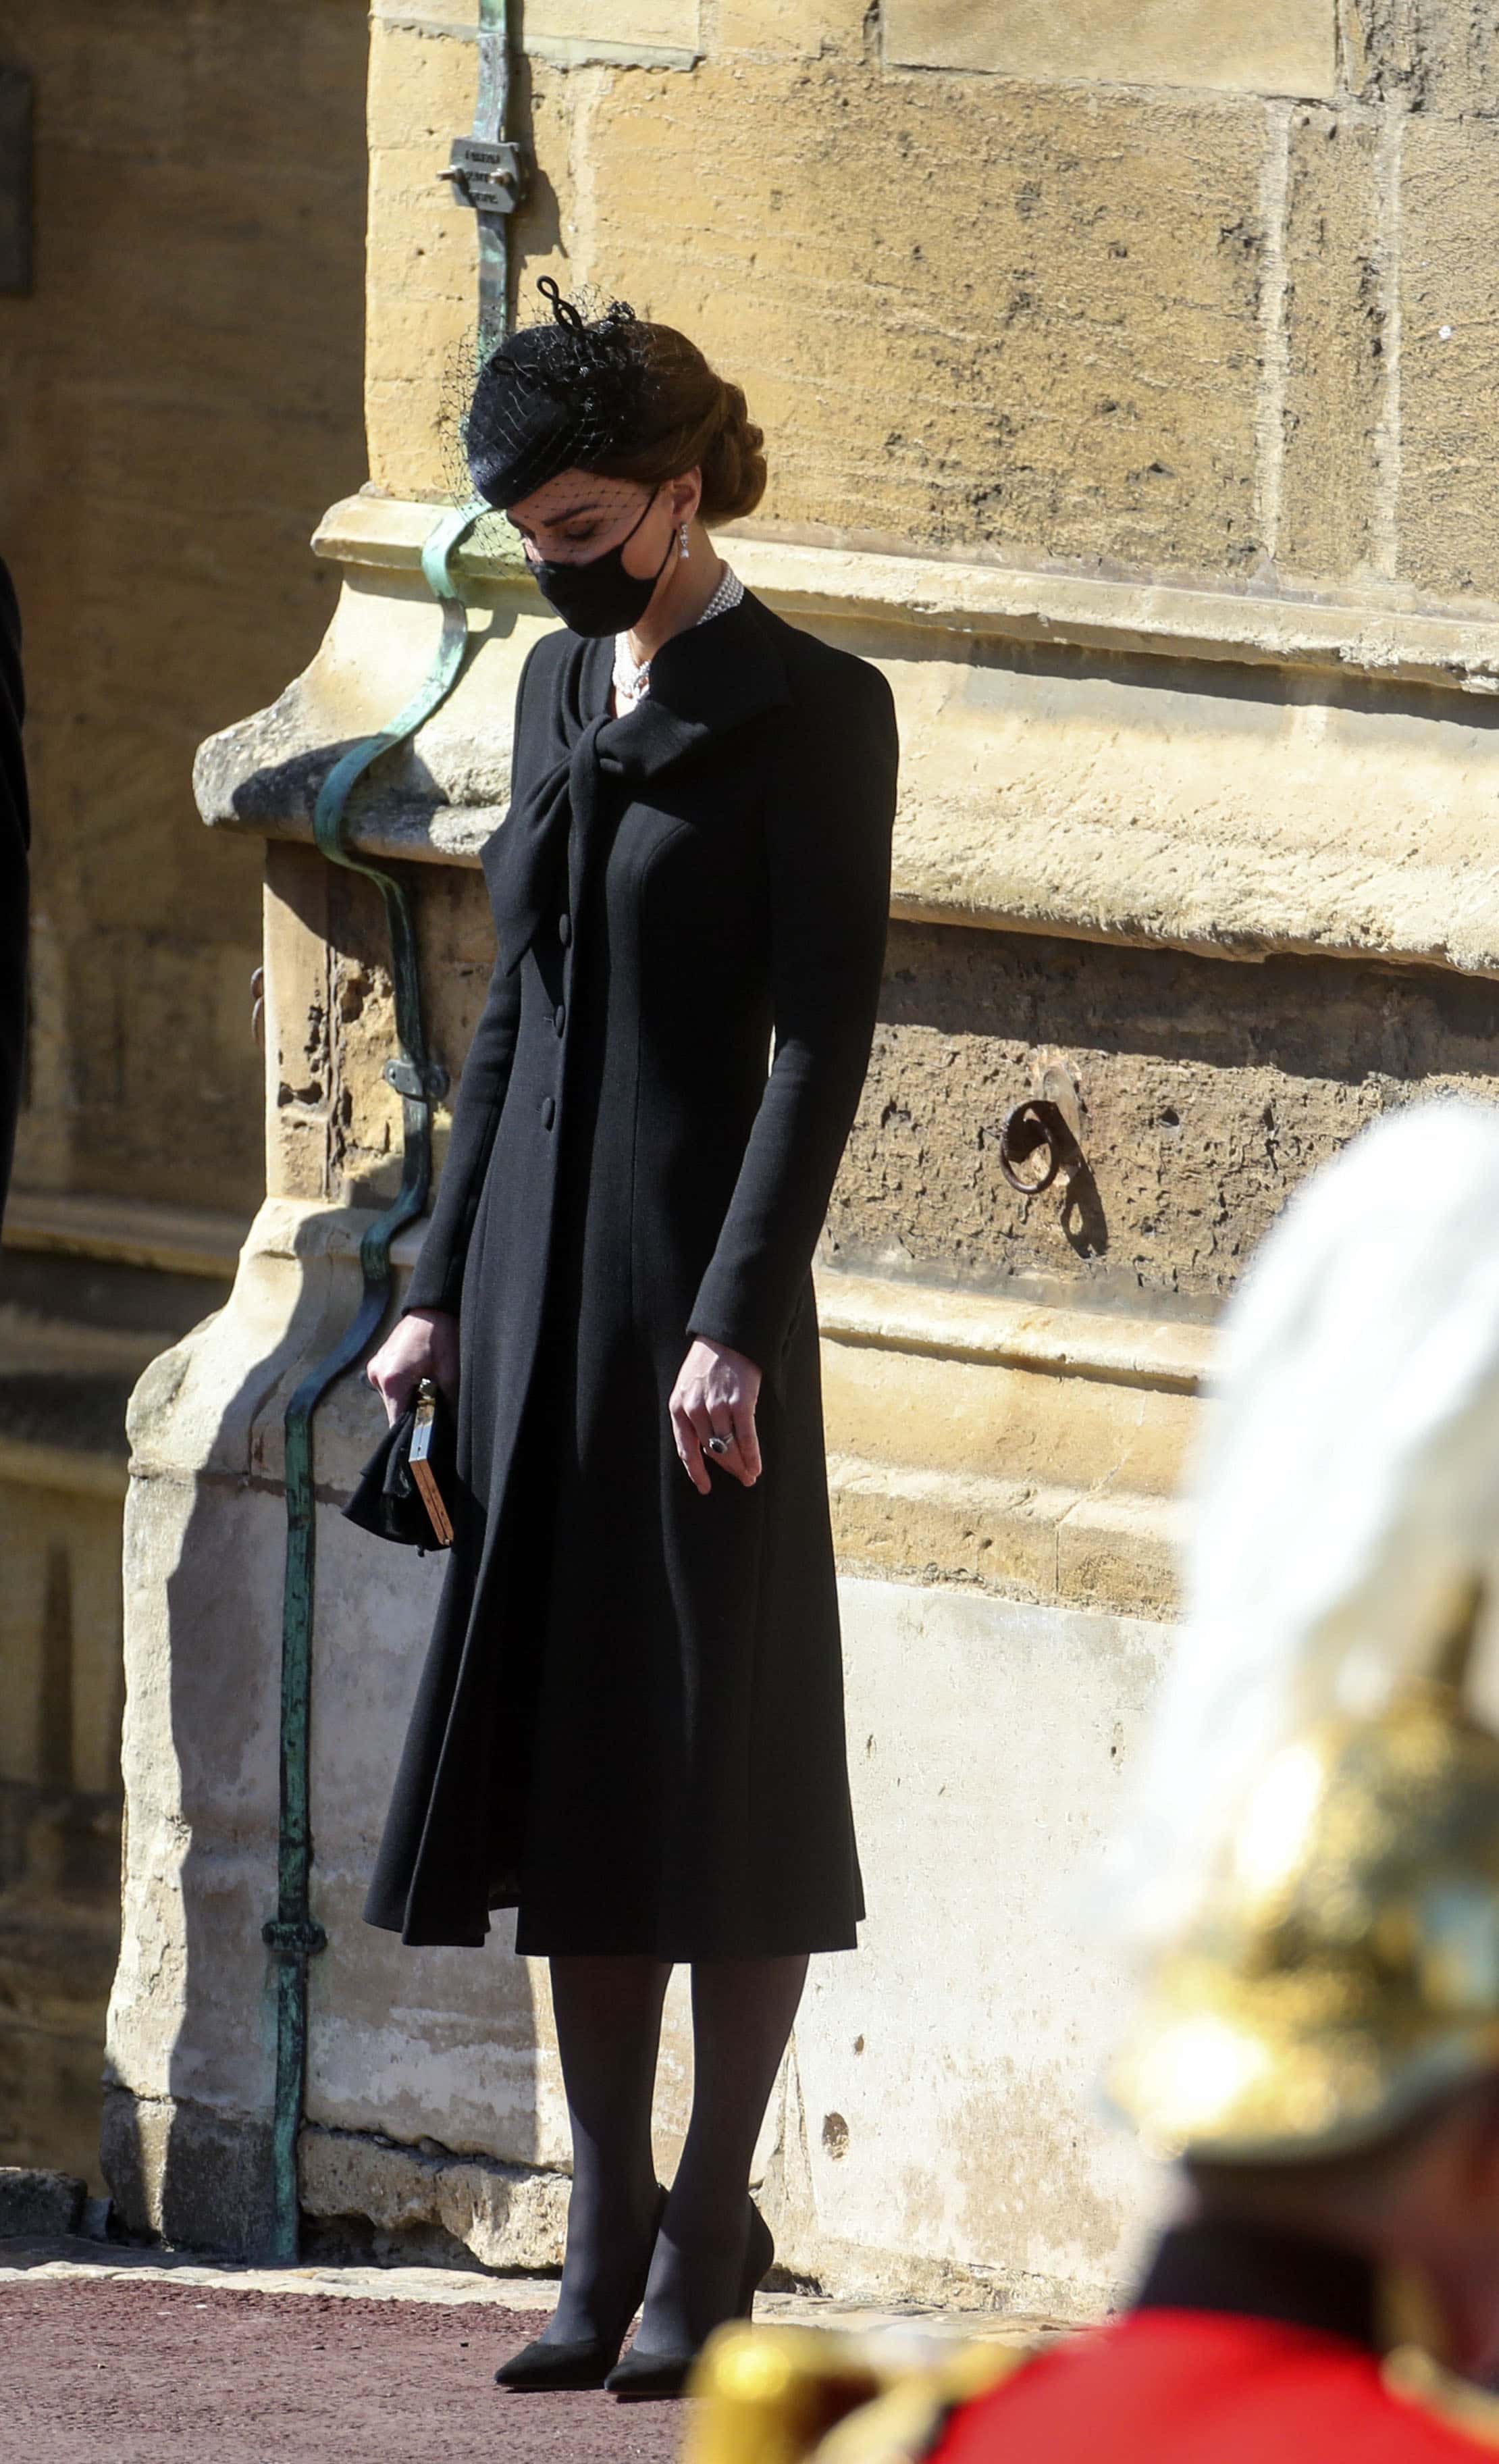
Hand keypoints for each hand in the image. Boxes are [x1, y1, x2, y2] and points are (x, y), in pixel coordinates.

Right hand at [367, 1307, 458, 1427]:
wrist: (434, 1307)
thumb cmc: (443, 1336)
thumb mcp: (451, 1374)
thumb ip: (448, 1405)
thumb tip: (450, 1429)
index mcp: (391, 1379)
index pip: (396, 1423)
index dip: (412, 1433)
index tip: (425, 1438)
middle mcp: (377, 1374)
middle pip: (394, 1411)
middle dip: (414, 1412)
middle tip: (435, 1405)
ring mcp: (376, 1367)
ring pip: (393, 1398)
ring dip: (410, 1398)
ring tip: (429, 1384)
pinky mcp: (379, 1362)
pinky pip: (392, 1385)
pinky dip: (406, 1386)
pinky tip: (421, 1375)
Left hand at [670, 1338, 761, 1492]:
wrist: (727, 1337)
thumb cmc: (708, 1363)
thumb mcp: (688, 1388)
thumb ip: (692, 1415)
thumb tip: (706, 1447)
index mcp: (678, 1408)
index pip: (686, 1450)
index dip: (696, 1472)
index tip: (705, 1487)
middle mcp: (695, 1410)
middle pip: (712, 1451)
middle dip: (727, 1468)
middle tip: (740, 1479)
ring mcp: (718, 1407)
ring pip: (729, 1447)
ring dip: (741, 1465)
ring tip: (750, 1476)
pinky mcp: (740, 1403)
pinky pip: (746, 1437)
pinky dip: (752, 1455)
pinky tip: (756, 1467)